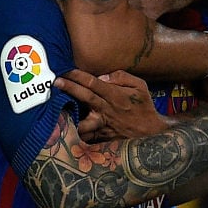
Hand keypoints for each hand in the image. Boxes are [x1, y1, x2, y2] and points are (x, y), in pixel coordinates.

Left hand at [54, 69, 168, 141]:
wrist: (152, 131)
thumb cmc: (143, 106)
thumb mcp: (139, 85)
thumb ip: (121, 77)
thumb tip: (101, 76)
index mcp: (115, 95)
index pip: (93, 82)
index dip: (77, 75)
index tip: (65, 70)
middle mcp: (107, 110)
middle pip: (85, 97)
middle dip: (69, 88)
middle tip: (55, 82)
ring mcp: (104, 125)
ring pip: (83, 121)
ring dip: (70, 115)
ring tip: (56, 108)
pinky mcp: (102, 137)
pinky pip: (86, 136)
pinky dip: (76, 132)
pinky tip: (65, 126)